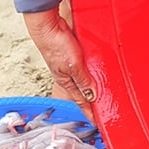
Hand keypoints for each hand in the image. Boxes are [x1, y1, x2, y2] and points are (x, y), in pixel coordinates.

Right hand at [23, 7, 96, 121]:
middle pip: (81, 92)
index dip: (89, 112)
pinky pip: (83, 67)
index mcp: (66, 82)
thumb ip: (83, 80)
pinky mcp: (71, 55)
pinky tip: (95, 70)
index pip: (80, 101)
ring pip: (83, 80)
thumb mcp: (73, 66)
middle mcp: (67, 76)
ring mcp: (69, 66)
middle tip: (101, 109)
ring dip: (91, 86)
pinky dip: (89, 72)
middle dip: (90, 101)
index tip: (96, 121)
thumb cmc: (54, 45)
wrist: (47, 26)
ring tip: (101, 92)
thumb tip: (92, 95)